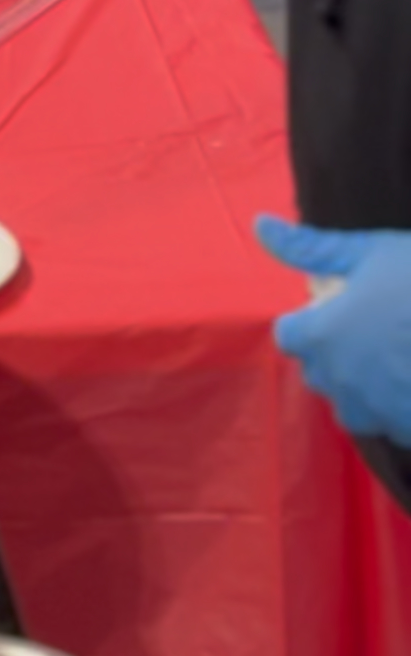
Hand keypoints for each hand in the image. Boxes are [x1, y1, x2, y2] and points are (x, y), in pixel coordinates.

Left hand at [258, 218, 410, 441]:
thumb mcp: (373, 252)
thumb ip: (312, 248)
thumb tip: (260, 226)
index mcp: (323, 337)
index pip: (289, 335)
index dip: (310, 319)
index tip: (338, 306)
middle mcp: (340, 382)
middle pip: (318, 370)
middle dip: (335, 351)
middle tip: (374, 324)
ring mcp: (375, 413)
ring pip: (352, 401)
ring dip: (363, 382)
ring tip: (397, 353)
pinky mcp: (406, 430)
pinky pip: (388, 420)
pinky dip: (397, 402)